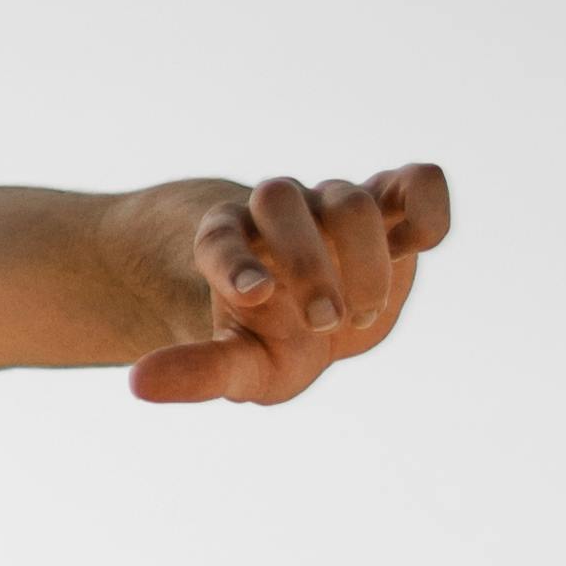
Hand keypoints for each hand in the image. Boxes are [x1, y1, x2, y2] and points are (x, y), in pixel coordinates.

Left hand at [133, 164, 447, 406]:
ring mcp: (336, 203)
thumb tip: (136, 383)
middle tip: (323, 323)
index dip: (235, 260)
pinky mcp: (393, 205)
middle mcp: (280, 213)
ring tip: (361, 315)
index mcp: (230, 243)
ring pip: (350, 199)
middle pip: (282, 202)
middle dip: (306, 263)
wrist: (325, 321)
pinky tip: (424, 243)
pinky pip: (417, 182)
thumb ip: (198, 372)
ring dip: (363, 257)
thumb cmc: (273, 341)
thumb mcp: (239, 367)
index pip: (220, 235)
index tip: (254, 297)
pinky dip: (428, 205)